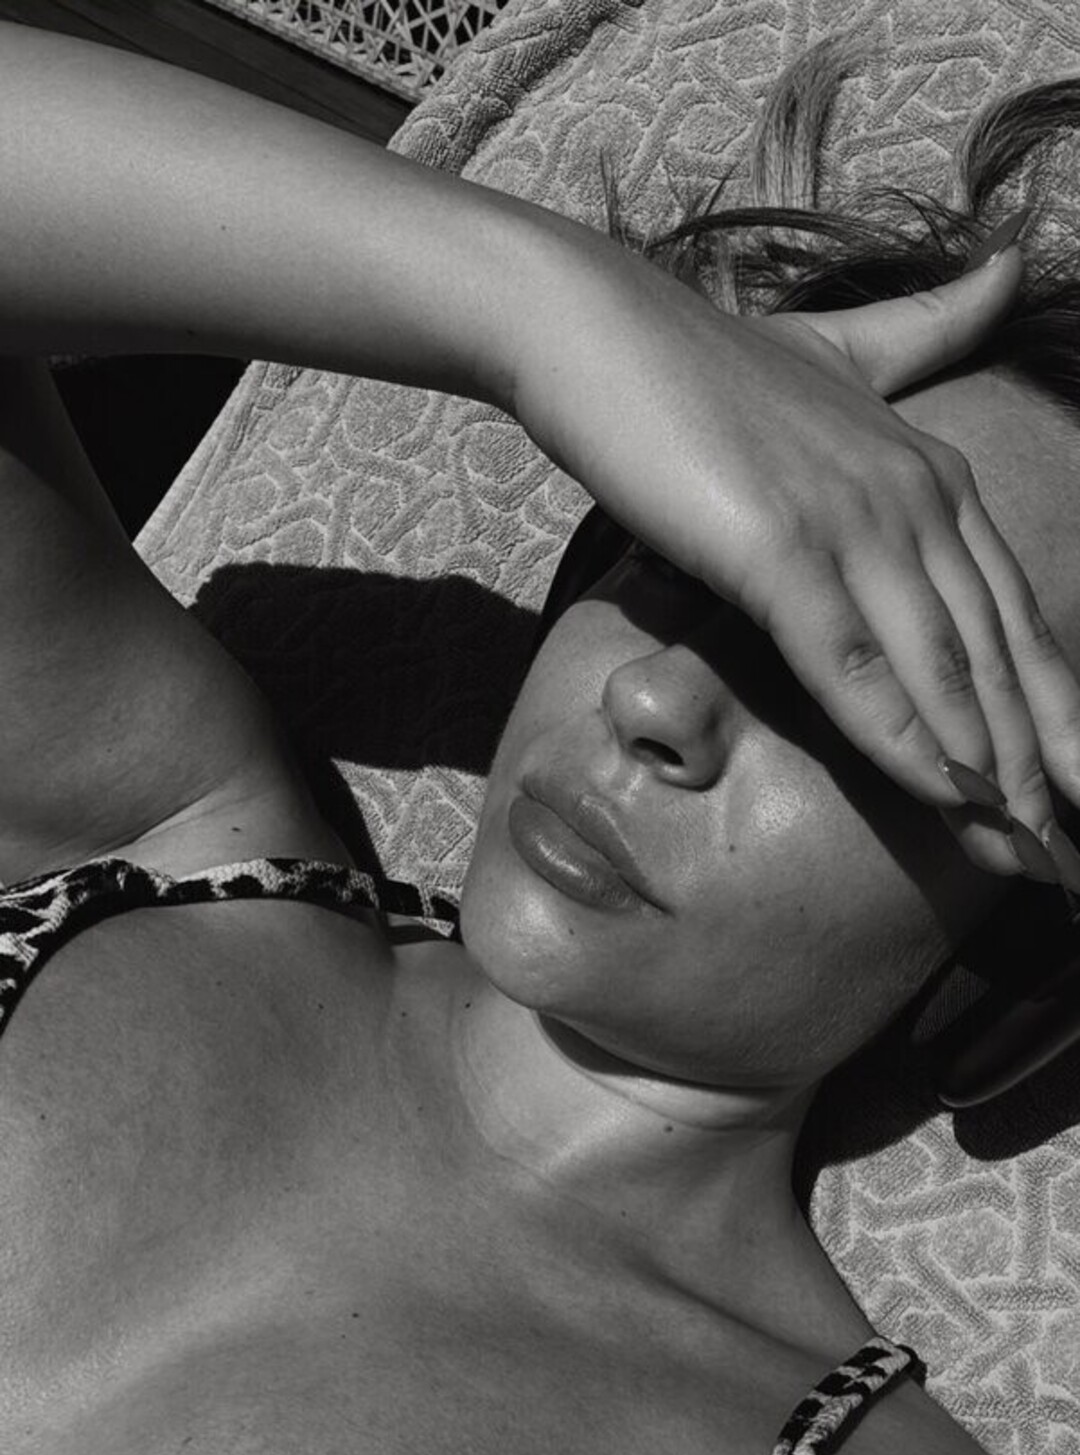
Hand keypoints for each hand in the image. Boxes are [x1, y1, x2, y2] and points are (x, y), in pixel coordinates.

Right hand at [512, 235, 1079, 878]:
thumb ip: (927, 334)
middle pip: (999, 654)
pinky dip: (906, 736)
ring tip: (1023, 850)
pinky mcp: (778, 550)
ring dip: (992, 770)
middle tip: (1066, 852)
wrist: (593, 328)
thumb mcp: (838, 352)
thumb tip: (1006, 271)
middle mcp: (913, 498)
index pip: (1014, 612)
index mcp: (932, 473)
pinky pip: (855, 664)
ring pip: (944, 669)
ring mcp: (851, 522)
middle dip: (1044, 760)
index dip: (1057, 707)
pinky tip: (946, 796)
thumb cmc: (702, 361)